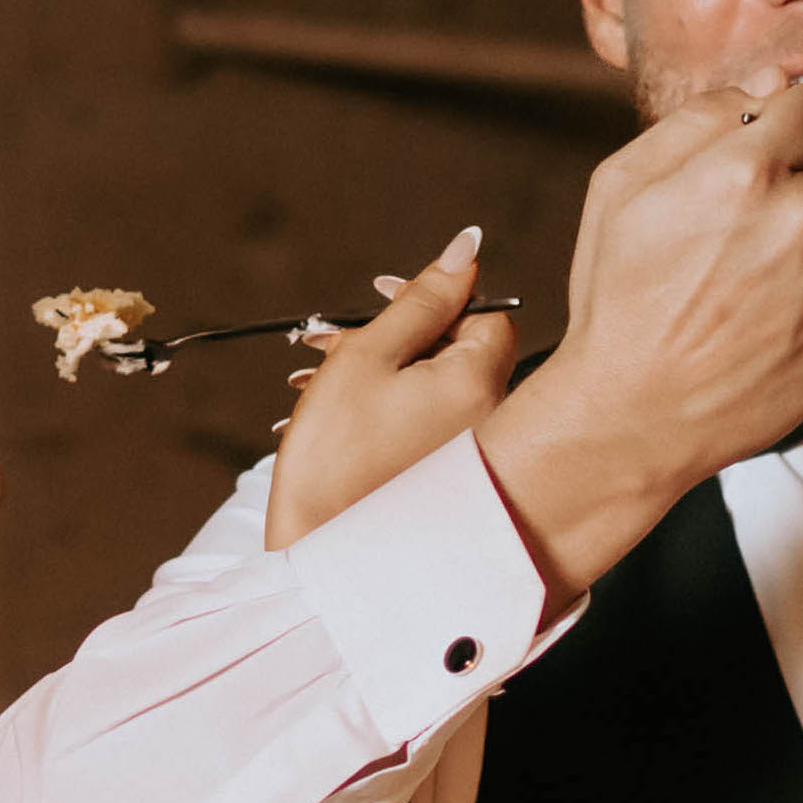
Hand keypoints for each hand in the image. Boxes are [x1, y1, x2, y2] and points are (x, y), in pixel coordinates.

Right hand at [263, 234, 518, 549]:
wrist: (314, 555)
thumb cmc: (333, 459)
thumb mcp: (368, 357)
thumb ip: (421, 298)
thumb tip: (467, 247)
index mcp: (480, 384)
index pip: (487, 312)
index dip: (438, 296)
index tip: (383, 296)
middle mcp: (489, 422)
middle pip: (458, 348)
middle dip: (396, 335)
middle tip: (334, 341)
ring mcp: (469, 457)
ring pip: (435, 386)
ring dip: (380, 370)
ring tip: (316, 380)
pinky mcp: (445, 483)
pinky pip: (426, 425)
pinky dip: (385, 409)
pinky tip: (335, 417)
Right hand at [476, 82, 802, 603]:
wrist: (636, 417)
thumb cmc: (621, 305)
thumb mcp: (622, 186)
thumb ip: (698, 118)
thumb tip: (764, 88)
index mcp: (747, 170)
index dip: (780, 129)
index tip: (759, 157)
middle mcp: (802, 219)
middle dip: (788, 188)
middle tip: (732, 239)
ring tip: (749, 282)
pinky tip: (763, 318)